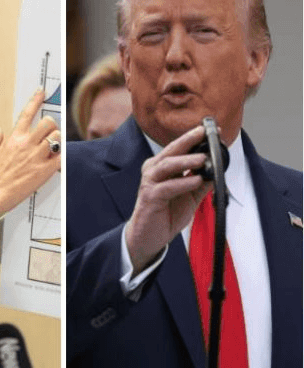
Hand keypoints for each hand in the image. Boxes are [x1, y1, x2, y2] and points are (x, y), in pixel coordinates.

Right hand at [0, 88, 60, 216]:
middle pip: (48, 124)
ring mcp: (36, 157)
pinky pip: (61, 158)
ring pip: (57, 138)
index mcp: (13, 139)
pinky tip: (59, 161)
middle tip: (50, 135)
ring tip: (54, 149)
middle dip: (51, 127)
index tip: (42, 92)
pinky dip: (63, 158)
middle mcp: (26, 145)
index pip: (27, 114)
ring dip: (58, 142)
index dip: (36, 100)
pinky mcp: (44, 171)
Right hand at [124, 125, 213, 273]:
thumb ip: (202, 182)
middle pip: (171, 150)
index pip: (179, 148)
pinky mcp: (150, 197)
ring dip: (186, 161)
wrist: (148, 237)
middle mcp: (153, 171)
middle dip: (188, 140)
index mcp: (162, 167)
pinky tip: (195, 180)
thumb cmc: (166, 214)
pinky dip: (183, 183)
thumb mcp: (190, 197)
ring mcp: (150, 183)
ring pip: (167, 166)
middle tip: (204, 132)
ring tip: (203, 158)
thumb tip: (218, 169)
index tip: (213, 130)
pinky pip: (167, 187)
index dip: (195, 138)